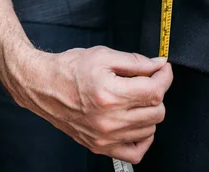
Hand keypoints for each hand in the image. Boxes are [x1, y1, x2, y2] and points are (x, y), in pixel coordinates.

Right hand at [8, 45, 172, 164]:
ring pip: (150, 129)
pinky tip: (136, 121)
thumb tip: (158, 65)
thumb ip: (135, 61)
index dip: (165, 77)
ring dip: (150, 111)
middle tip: (147, 79)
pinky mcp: (100, 146)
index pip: (155, 91)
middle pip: (157, 111)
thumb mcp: (103, 55)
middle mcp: (109, 119)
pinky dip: (143, 138)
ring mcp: (105, 136)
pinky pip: (135, 153)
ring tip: (135, 97)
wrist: (43, 86)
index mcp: (110, 94)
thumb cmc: (69, 69)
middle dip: (157, 91)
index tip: (163, 69)